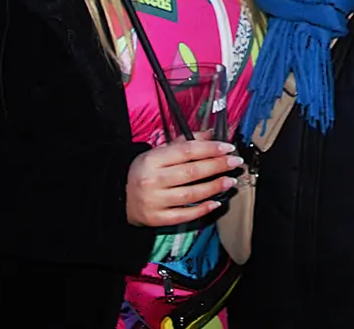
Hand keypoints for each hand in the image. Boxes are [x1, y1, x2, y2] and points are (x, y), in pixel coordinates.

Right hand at [126, 140, 241, 227]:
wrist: (118, 195)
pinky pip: (184, 215)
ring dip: (214, 187)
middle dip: (218, 166)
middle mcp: (153, 180)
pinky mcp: (157, 218)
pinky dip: (202, 209)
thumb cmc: (143, 171)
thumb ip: (184, 143)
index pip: (186, 151)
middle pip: (192, 172)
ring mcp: (155, 201)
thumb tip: (211, 135)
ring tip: (229, 181)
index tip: (228, 148)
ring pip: (191, 194)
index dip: (210, 149)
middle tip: (235, 163)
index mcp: (152, 159)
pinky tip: (215, 203)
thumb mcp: (158, 152)